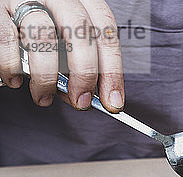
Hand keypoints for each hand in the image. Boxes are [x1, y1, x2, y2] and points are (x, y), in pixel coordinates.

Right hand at [0, 0, 123, 111]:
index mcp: (76, 0)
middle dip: (85, 74)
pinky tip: (16, 78)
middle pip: (80, 31)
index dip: (112, 69)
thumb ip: (72, 63)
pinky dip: (12, 66)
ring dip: (46, 76)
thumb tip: (82, 95)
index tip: (112, 100)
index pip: (104, 30)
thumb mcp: (59, 38)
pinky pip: (7, 40)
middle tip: (80, 100)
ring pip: (44, 36)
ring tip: (43, 95)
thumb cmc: (28, 26)